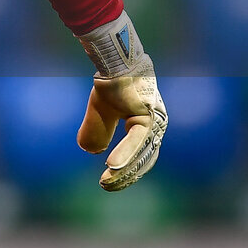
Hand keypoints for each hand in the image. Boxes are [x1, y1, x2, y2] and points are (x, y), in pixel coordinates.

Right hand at [77, 55, 167, 191]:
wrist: (114, 60)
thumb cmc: (111, 82)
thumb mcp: (101, 111)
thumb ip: (98, 131)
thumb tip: (92, 151)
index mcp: (148, 126)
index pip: (140, 157)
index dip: (124, 172)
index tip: (107, 183)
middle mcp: (156, 126)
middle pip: (143, 160)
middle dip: (124, 176)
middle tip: (106, 187)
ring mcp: (155, 121)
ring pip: (140, 154)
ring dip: (122, 170)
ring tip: (107, 182)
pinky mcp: (148, 115)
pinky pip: (136, 140)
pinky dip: (124, 154)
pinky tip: (111, 166)